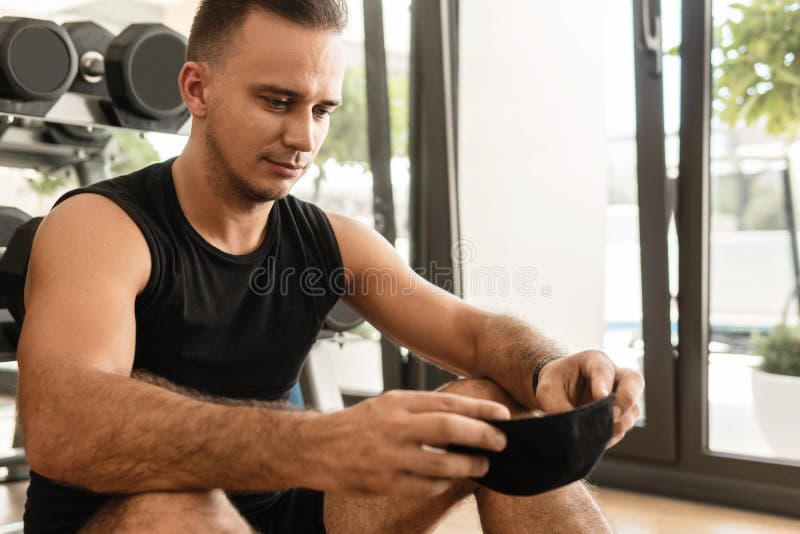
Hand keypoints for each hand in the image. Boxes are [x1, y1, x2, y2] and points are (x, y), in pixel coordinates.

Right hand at [302, 389, 510, 496]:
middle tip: (502, 441)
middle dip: (481, 435)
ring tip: (483, 464)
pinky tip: (450, 480)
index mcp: (397, 402)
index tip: (502, 415)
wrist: (316, 447)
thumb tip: (465, 415)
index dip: (479, 409)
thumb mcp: (388, 404)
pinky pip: (424, 486)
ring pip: (440, 464)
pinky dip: (442, 484)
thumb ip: (422, 408)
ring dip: (468, 466)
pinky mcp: (383, 483)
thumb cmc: (359, 425)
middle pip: (448, 429)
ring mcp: (388, 456)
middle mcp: (394, 426)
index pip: (447, 403)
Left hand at [534, 350, 643, 447]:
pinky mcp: (622, 413)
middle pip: (634, 381)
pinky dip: (613, 434)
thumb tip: (574, 430)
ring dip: (618, 423)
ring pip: (633, 408)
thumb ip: (558, 405)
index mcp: (593, 360)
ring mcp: (622, 394)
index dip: (604, 383)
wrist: (559, 390)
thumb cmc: (554, 384)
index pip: (603, 369)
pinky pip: (625, 425)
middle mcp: (614, 374)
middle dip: (625, 400)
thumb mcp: (548, 390)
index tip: (601, 397)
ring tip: (597, 433)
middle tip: (612, 415)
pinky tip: (597, 439)